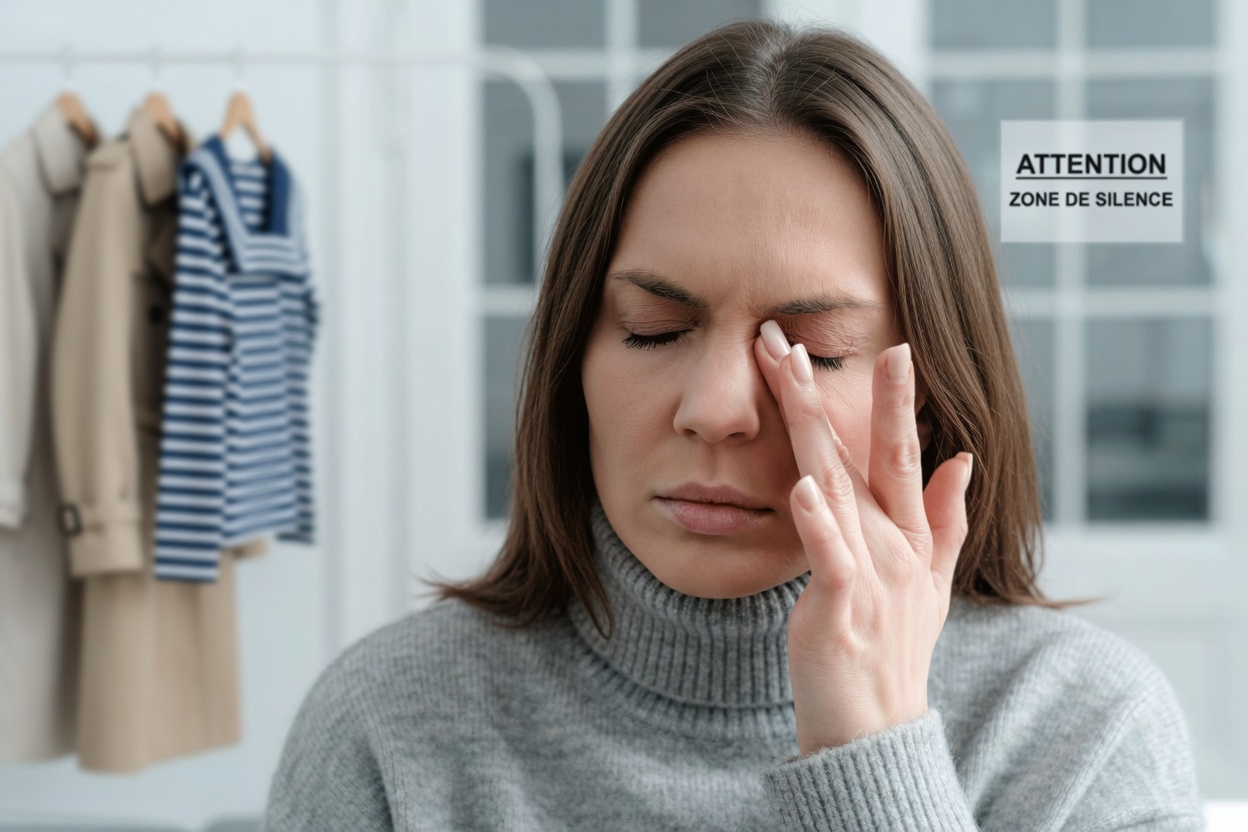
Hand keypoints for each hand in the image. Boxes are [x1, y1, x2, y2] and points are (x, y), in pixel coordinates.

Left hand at [754, 320, 972, 755]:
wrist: (875, 726)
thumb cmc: (893, 648)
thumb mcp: (930, 580)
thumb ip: (945, 517)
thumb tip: (961, 457)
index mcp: (908, 534)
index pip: (897, 453)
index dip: (890, 400)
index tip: (886, 345)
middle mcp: (893, 544)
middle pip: (864, 455)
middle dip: (831, 392)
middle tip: (794, 336)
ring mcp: (870, 574)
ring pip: (838, 486)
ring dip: (813, 428)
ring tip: (789, 375)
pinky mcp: (841, 609)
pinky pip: (829, 559)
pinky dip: (819, 524)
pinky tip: (805, 487)